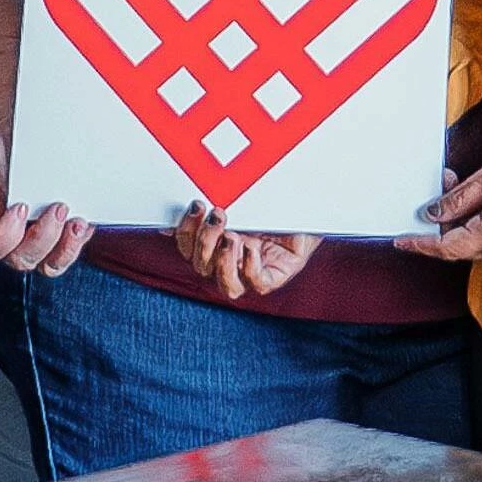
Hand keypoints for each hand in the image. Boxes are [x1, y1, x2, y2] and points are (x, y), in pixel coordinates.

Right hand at [0, 130, 93, 274]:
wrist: (26, 138)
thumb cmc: (9, 147)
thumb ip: (7, 172)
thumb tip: (26, 187)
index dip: (5, 234)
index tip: (20, 206)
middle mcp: (10, 235)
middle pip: (21, 259)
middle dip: (42, 237)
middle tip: (57, 208)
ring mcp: (36, 238)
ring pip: (48, 265)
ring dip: (64, 248)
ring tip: (76, 223)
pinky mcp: (61, 236)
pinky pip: (68, 252)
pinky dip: (78, 242)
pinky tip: (84, 222)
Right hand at [171, 204, 319, 298]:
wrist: (309, 196)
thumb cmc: (273, 194)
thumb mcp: (237, 197)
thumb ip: (208, 208)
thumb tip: (171, 216)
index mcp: (218, 241)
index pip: (189, 249)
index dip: (185, 233)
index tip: (196, 206)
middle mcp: (234, 260)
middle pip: (202, 267)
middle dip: (204, 242)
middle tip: (219, 216)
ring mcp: (255, 271)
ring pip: (227, 287)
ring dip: (223, 262)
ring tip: (233, 237)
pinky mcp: (278, 275)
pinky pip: (257, 285)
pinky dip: (250, 269)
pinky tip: (253, 248)